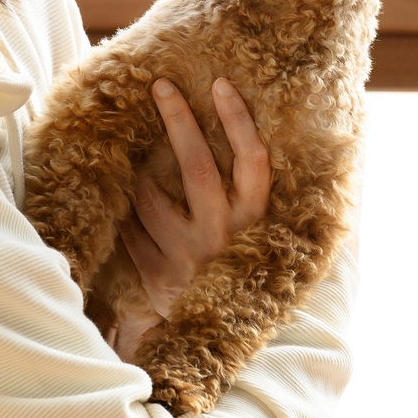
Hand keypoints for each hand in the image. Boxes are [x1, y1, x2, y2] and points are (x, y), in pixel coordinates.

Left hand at [119, 77, 271, 322]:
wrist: (222, 333)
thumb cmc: (245, 261)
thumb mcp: (266, 229)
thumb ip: (263, 190)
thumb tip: (299, 135)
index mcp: (257, 218)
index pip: (252, 159)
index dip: (238, 120)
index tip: (220, 83)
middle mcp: (224, 234)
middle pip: (197, 167)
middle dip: (178, 120)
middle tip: (160, 85)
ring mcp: (188, 256)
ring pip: (150, 200)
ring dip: (136, 171)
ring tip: (127, 147)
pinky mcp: (158, 276)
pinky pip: (129, 231)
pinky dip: (121, 210)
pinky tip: (118, 193)